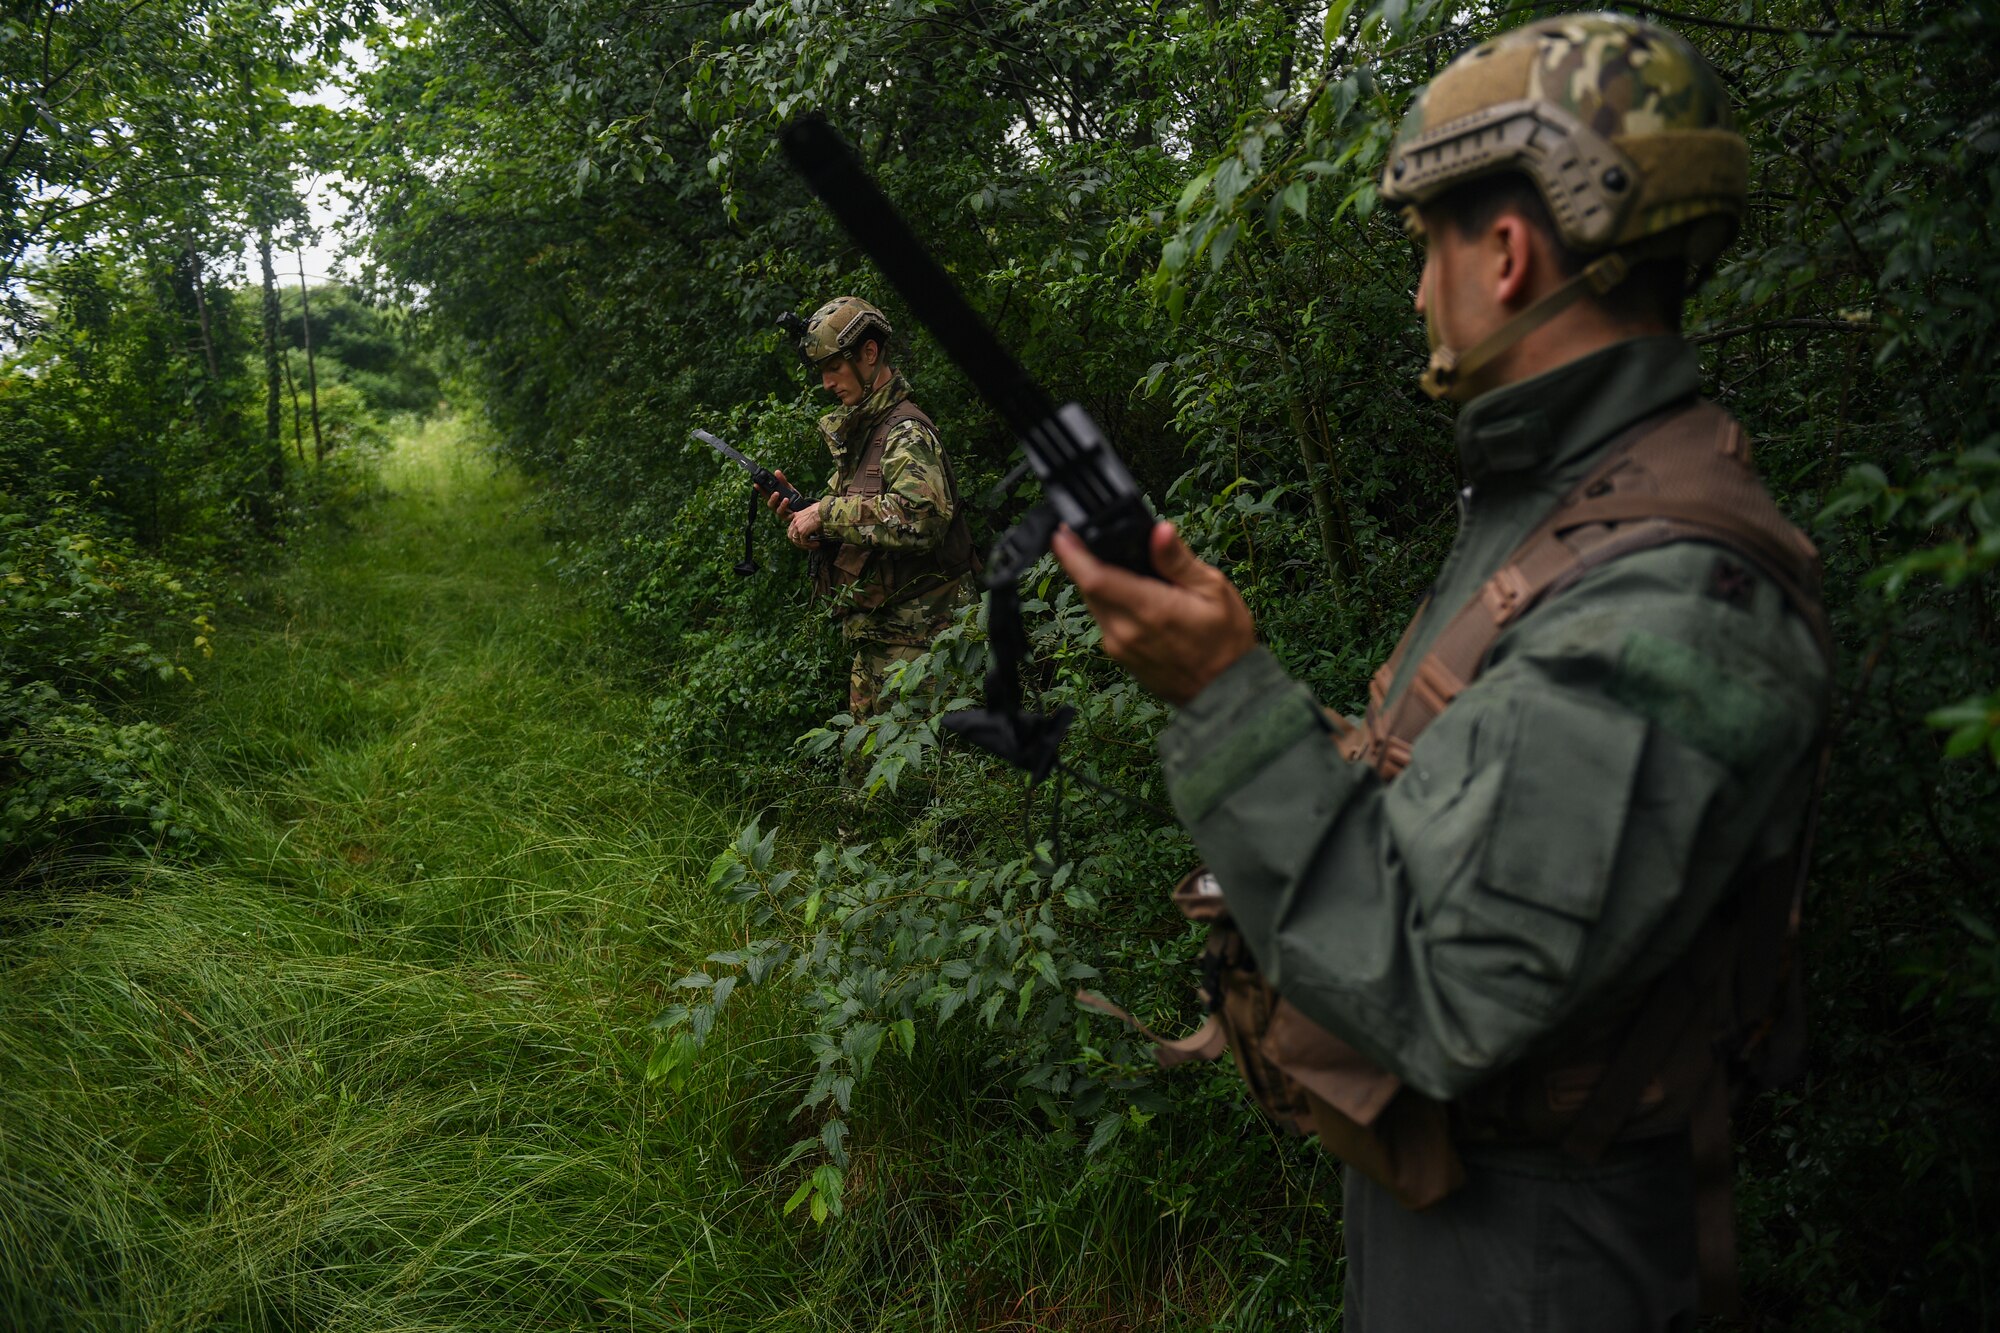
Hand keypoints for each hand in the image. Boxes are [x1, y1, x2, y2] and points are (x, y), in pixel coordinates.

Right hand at [764, 469, 798, 518]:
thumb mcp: (788, 487)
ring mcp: (781, 513)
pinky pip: (788, 517)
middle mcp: (776, 506)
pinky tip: (793, 510)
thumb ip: (782, 480)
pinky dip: (791, 514)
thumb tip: (776, 471)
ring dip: (782, 505)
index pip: (765, 494)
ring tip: (786, 499)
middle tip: (776, 493)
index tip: (756, 485)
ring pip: (778, 511)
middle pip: (770, 504)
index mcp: (774, 498)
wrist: (803, 507)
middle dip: (772, 498)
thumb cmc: (792, 497)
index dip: (760, 490)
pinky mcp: (788, 518)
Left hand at [787, 500, 823, 549]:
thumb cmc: (822, 510)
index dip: (795, 535)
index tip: (801, 539)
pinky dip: (810, 545)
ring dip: (805, 545)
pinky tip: (817, 544)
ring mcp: (797, 526)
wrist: (825, 510)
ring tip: (814, 545)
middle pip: (790, 536)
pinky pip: (803, 542)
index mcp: (797, 516)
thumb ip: (810, 523)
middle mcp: (795, 521)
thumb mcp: (813, 515)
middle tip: (807, 544)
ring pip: (796, 541)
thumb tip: (816, 532)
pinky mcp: (802, 531)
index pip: (790, 528)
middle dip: (798, 542)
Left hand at [1052, 520, 1256, 706]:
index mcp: (1149, 609)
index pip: (1094, 578)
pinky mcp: (1120, 657)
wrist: (1226, 692)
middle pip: (1088, 588)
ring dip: (1095, 581)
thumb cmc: (1226, 640)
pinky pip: (1104, 621)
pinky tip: (1126, 592)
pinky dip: (1107, 601)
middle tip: (1085, 535)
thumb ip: (1178, 560)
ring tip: (1108, 559)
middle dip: (1083, 561)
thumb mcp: (1214, 590)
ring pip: (1093, 604)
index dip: (1072, 554)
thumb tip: (1159, 530)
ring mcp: (1119, 647)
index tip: (1061, 532)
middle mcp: (1126, 631)